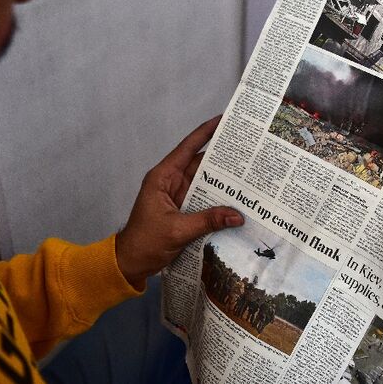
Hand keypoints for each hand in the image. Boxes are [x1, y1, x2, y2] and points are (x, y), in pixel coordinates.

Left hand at [115, 116, 243, 287]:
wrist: (131, 264)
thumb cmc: (145, 242)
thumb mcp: (177, 230)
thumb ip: (207, 221)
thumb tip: (238, 215)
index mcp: (163, 177)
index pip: (187, 148)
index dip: (205, 132)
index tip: (223, 119)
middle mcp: (172, 181)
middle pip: (200, 164)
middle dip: (223, 157)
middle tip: (248, 148)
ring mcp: (179, 196)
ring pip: (206, 183)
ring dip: (224, 181)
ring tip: (251, 173)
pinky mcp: (185, 210)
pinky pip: (205, 200)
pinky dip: (220, 200)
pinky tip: (239, 199)